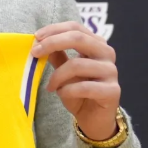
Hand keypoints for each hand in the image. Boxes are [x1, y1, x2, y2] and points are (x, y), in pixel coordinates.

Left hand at [31, 21, 120, 139]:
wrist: (94, 119)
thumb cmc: (78, 93)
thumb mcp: (64, 71)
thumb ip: (57, 55)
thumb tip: (40, 40)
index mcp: (96, 44)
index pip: (76, 27)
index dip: (54, 30)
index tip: (36, 37)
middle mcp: (107, 54)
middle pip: (78, 38)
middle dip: (52, 43)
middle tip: (35, 53)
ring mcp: (111, 72)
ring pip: (77, 64)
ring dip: (57, 76)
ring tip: (50, 86)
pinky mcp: (112, 91)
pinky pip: (84, 87)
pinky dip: (67, 90)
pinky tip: (61, 94)